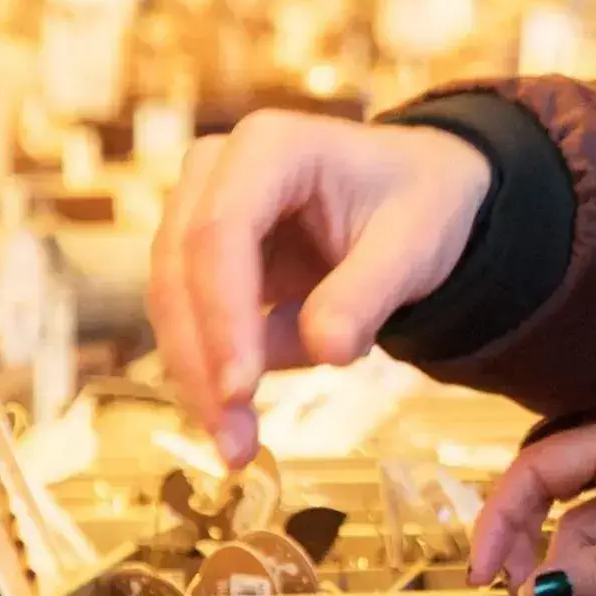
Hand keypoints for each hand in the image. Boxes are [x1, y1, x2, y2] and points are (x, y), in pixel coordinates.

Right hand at [147, 112, 493, 467]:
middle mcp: (216, 171)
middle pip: (180, 272)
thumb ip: (369, 292)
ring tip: (238, 449)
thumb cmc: (422, 203)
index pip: (220, 233)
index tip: (240, 389)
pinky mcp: (201, 260)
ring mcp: (199, 213)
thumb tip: (327, 349)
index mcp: (270, 146)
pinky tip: (236, 428)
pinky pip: (192, 322)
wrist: (420, 196)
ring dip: (198, 380)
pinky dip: (209, 375)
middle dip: (202, 363)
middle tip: (234, 441)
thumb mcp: (418, 242)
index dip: (223, 315)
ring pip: (173, 304)